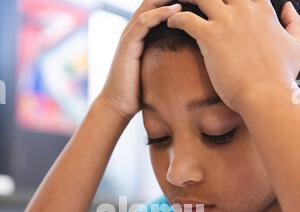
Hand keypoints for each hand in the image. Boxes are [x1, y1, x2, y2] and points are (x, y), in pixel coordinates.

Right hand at [99, 0, 181, 120]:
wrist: (118, 104)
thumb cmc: (137, 90)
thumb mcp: (155, 67)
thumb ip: (165, 55)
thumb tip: (188, 55)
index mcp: (142, 32)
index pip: (158, 4)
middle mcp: (134, 29)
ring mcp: (129, 35)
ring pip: (149, 5)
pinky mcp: (127, 44)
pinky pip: (144, 22)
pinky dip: (160, 13)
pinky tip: (176, 10)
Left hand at [167, 0, 299, 111]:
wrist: (266, 95)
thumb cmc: (281, 76)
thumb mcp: (296, 45)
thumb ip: (294, 23)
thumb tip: (288, 8)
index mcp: (262, 8)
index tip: (222, 1)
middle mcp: (243, 9)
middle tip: (194, 0)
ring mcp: (226, 21)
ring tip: (176, 2)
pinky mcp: (210, 37)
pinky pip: (186, 19)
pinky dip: (175, 19)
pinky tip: (171, 23)